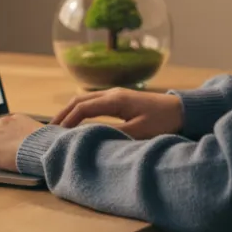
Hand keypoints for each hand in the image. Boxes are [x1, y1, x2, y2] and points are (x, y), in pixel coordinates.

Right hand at [51, 87, 182, 138]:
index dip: (68, 121)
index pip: (83, 108)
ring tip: (58, 125)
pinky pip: (93, 101)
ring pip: (85, 98)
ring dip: (70, 110)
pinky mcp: (120, 98)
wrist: (182, 109)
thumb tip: (92, 138)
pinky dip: (80, 109)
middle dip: (63, 114)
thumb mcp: (140, 132)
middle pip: (79, 100)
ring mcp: (116, 94)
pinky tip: (77, 120)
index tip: (57, 134)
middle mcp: (112, 93)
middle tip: (49, 129)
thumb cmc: (163, 121)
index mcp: (115, 100)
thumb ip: (116, 134)